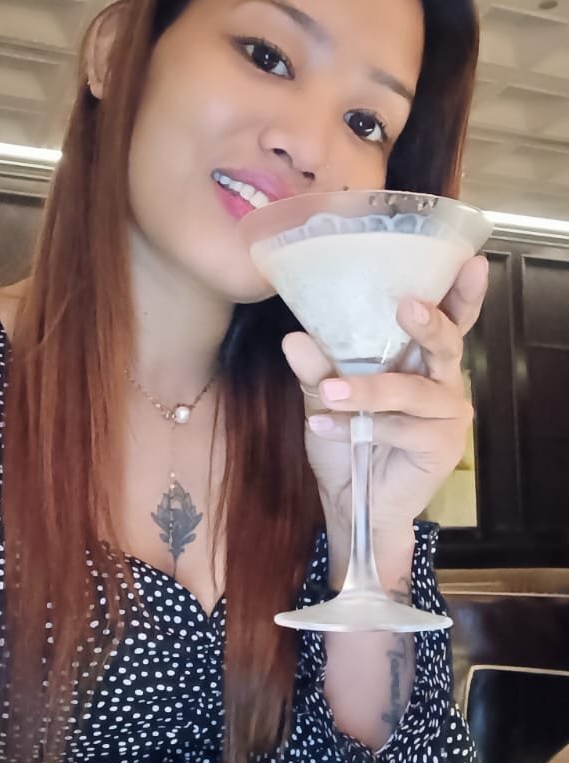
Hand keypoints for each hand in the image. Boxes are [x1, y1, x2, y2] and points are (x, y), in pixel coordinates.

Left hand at [282, 253, 488, 536]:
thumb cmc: (349, 441)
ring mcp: (446, 413)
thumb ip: (317, 369)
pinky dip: (358, 426)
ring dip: (367, 390)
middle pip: (447, 342)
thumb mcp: (324, 398)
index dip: (462, 291)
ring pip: (411, 391)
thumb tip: (294, 337)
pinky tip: (323, 427)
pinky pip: (399, 428)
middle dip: (429, 322)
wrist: (352, 501)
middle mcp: (441, 380)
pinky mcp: (440, 445)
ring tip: (329, 393)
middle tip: (406, 306)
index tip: (470, 261)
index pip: (449, 318)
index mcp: (420, 358)